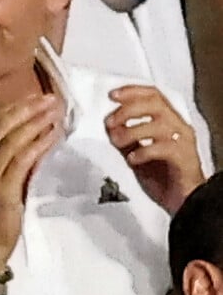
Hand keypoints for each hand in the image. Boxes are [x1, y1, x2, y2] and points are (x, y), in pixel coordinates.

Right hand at [0, 95, 63, 272]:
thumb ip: (10, 157)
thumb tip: (35, 134)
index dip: (14, 106)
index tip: (35, 97)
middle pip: (1, 124)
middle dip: (27, 108)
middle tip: (50, 99)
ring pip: (13, 139)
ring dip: (36, 122)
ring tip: (55, 112)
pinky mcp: (2, 189)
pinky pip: (23, 159)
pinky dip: (39, 144)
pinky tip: (53, 135)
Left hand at [105, 85, 204, 214]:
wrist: (183, 203)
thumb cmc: (163, 177)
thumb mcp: (136, 153)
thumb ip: (124, 138)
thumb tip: (108, 126)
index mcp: (167, 121)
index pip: (152, 95)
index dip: (132, 92)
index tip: (112, 95)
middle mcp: (177, 127)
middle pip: (155, 104)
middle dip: (128, 109)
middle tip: (111, 121)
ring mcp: (183, 142)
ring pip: (159, 124)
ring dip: (132, 130)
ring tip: (118, 140)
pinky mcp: (185, 159)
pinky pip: (165, 148)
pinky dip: (145, 151)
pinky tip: (134, 159)